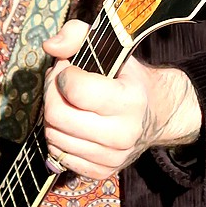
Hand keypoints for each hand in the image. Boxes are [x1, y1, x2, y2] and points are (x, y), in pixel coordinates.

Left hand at [42, 19, 201, 179]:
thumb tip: (50, 47)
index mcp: (130, 100)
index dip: (63, 74)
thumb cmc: (126, 78)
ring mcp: (112, 156)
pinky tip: (72, 123)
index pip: (75, 90)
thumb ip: (77, 34)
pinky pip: (58, 155)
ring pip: (54, 136)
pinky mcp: (101, 172)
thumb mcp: (110, 47)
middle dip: (51, 94)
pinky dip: (60, 136)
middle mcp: (124, 133)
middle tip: (61, 83)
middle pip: (57, 115)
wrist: (155, 114)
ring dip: (53, 115)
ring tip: (68, 102)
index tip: (71, 68)